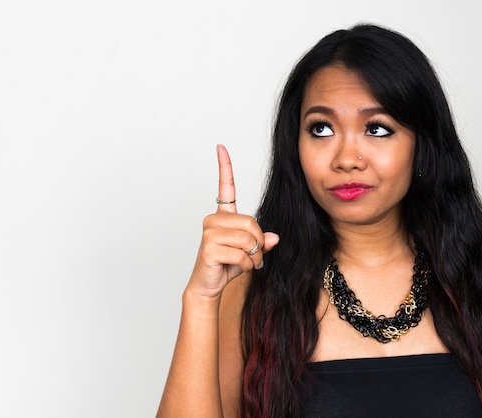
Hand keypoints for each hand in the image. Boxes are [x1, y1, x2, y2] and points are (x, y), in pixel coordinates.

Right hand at [187, 144, 278, 298]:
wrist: (208, 285)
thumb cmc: (227, 265)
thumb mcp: (250, 251)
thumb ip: (261, 241)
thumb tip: (273, 238)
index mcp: (222, 216)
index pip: (225, 188)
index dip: (224, 167)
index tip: (221, 147)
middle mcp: (213, 220)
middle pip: (251, 222)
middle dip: (258, 243)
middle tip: (255, 256)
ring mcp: (209, 233)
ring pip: (248, 239)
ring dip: (254, 256)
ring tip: (247, 263)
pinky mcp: (209, 248)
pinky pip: (242, 253)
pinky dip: (247, 264)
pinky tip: (238, 268)